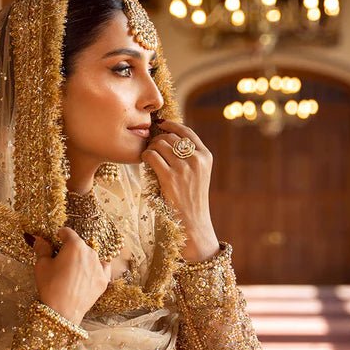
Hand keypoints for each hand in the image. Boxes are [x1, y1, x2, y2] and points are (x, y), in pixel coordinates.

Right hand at [31, 226, 111, 324]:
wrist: (62, 311)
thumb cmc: (50, 286)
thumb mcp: (42, 265)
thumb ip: (42, 249)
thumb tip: (39, 239)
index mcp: (75, 245)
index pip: (67, 232)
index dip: (59, 235)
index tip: (55, 241)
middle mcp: (90, 253)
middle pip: (80, 244)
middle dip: (70, 249)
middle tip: (61, 260)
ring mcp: (99, 267)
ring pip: (91, 256)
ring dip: (82, 258)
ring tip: (72, 271)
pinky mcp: (104, 280)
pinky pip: (102, 268)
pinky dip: (96, 268)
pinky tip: (88, 273)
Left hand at [140, 119, 218, 261]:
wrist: (193, 224)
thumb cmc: (191, 200)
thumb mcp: (198, 175)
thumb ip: (189, 157)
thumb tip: (167, 138)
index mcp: (205, 156)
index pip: (186, 131)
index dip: (171, 125)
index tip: (161, 125)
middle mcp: (196, 159)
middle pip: (170, 137)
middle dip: (157, 139)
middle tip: (151, 147)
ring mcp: (183, 168)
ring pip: (160, 144)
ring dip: (150, 148)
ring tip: (148, 156)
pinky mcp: (170, 178)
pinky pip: (151, 156)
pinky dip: (145, 156)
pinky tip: (144, 162)